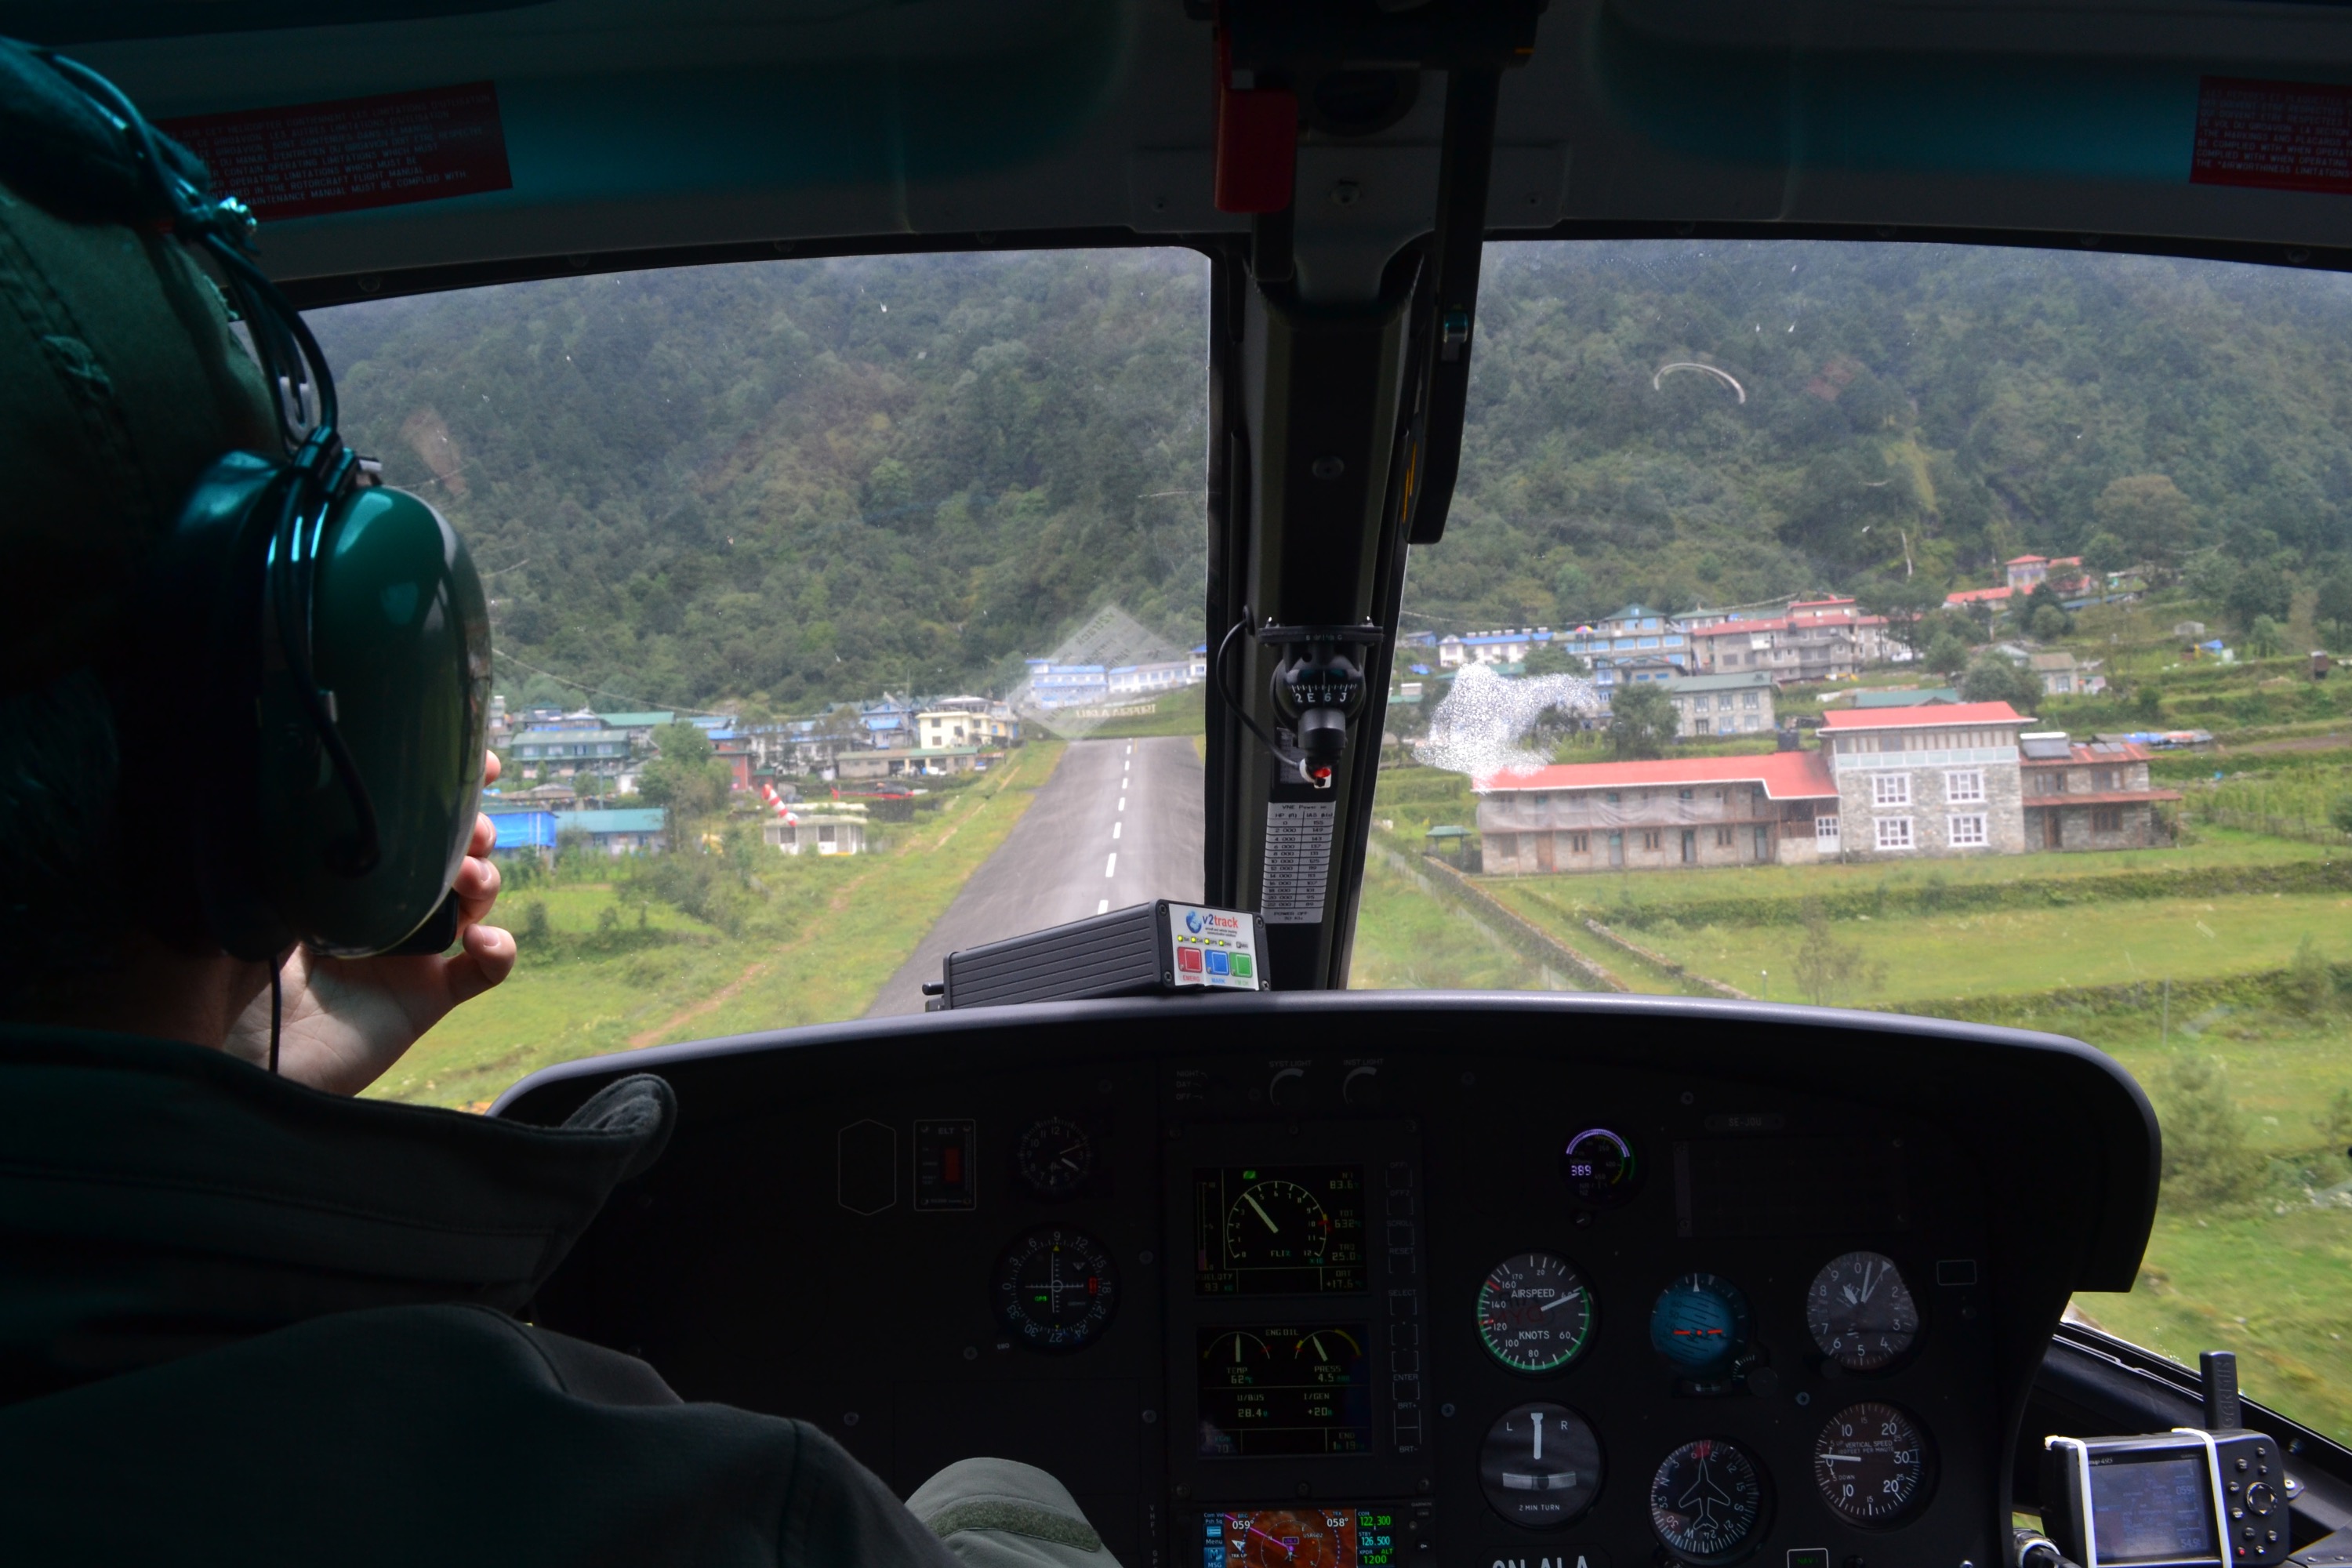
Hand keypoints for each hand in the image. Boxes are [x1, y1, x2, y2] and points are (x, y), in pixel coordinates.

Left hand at [229, 751, 516, 1093]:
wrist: (242, 1062)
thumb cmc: (229, 982)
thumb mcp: (245, 900)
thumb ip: (274, 851)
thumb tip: (296, 789)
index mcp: (346, 881)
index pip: (403, 827)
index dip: (445, 792)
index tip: (474, 763)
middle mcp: (385, 910)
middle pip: (455, 855)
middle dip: (476, 830)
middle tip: (468, 828)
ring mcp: (412, 953)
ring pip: (478, 901)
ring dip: (485, 879)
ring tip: (466, 880)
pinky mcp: (429, 998)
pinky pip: (484, 971)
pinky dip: (499, 950)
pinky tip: (482, 939)